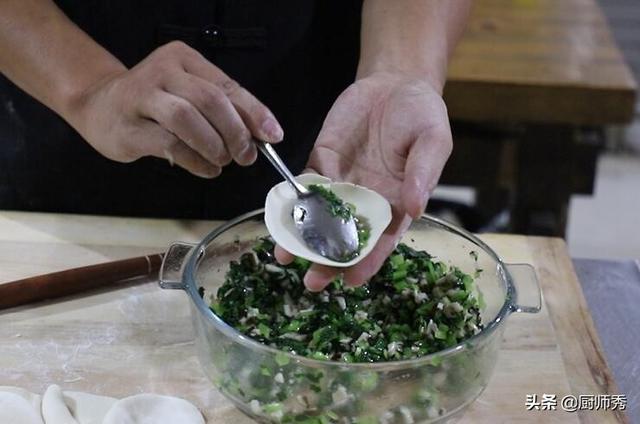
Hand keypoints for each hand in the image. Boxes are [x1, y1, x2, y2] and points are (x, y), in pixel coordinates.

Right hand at [66, 41, 282, 177]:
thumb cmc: (154, 103)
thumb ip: (222, 109)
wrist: (98, 104)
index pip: (228, 85)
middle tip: (246, 156)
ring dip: (214, 145)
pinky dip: (195, 161)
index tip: (273, 135)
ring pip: (188, 118)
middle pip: (210, 100)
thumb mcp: (189, 94)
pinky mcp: (129, 126)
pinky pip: (170, 144)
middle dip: (236, 132)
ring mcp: (142, 96)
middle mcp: (163, 71)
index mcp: (184, 59)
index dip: (254, 112)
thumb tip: (262, 134)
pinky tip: (207, 169)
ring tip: (223, 161)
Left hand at [276, 72, 451, 290]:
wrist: (395, 84)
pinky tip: (278, 217)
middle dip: (328, 261)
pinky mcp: (323, 163)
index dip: (367, 262)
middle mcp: (366, 201)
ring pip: (320, 218)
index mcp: (396, 203)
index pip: (381, 241)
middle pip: (345, 238)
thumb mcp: (434, 140)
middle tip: (312, 282)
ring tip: (285, 256)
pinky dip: (291, 202)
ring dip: (303, 238)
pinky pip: (305, 186)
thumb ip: (424, 173)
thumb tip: (415, 208)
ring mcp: (342, 184)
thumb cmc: (423, 116)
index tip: (352, 281)